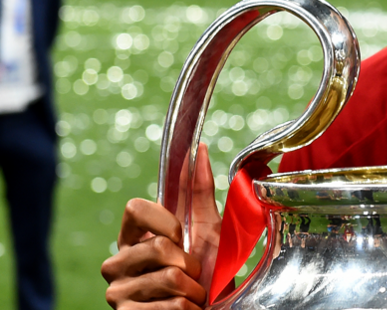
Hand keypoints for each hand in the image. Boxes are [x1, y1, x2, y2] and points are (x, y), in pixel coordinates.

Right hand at [102, 144, 222, 308]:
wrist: (212, 308)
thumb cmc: (208, 271)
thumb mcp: (209, 229)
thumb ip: (200, 190)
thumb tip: (198, 148)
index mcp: (133, 237)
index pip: (134, 208)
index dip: (164, 221)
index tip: (179, 234)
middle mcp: (117, 263)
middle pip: (157, 246)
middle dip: (189, 263)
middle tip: (192, 274)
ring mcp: (117, 293)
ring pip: (169, 278)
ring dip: (193, 289)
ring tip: (190, 295)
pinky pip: (171, 306)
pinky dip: (188, 309)